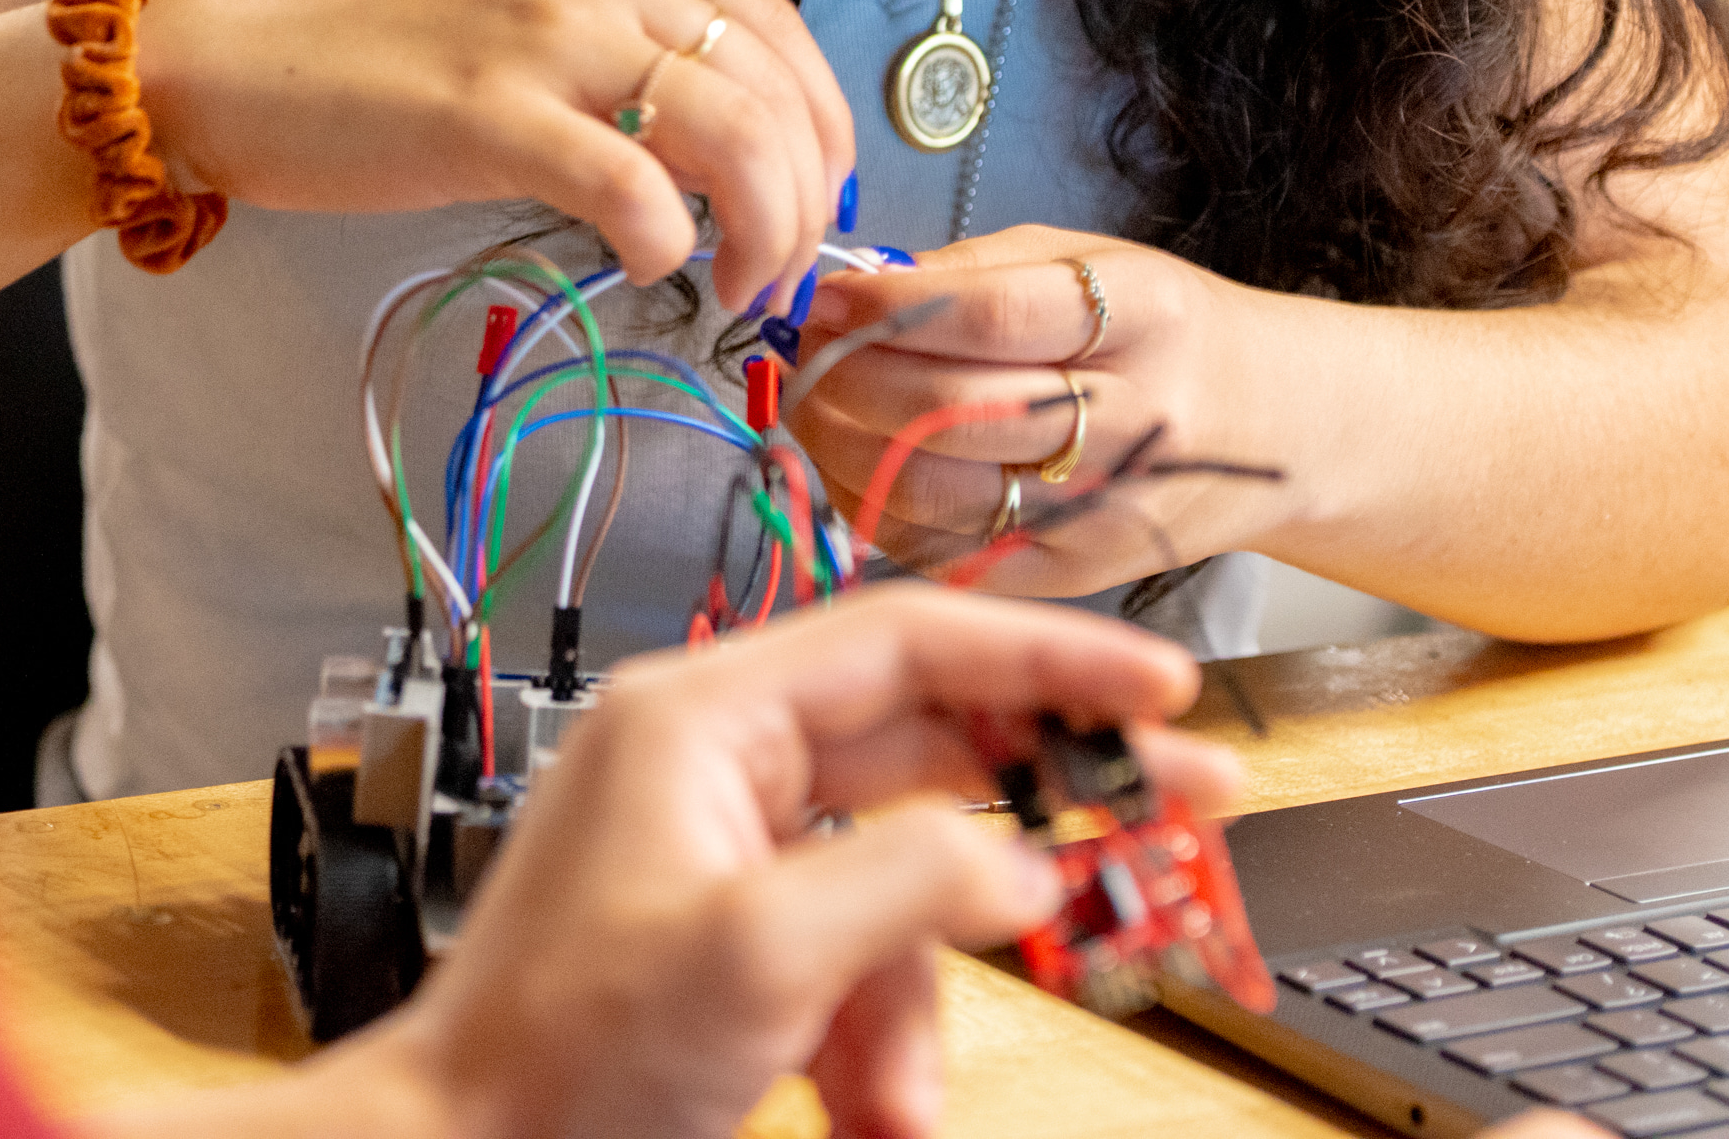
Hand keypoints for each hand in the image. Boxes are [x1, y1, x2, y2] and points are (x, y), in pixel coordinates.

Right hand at [136, 0, 854, 306]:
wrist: (230, 57)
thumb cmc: (376, 52)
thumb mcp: (531, 8)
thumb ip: (631, 46)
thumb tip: (735, 149)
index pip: (786, 30)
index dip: (825, 133)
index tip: (812, 209)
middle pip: (780, 90)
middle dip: (806, 204)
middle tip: (776, 281)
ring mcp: (549, 32)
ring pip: (738, 135)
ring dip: (764, 235)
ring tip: (733, 290)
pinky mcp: (492, 113)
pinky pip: (637, 189)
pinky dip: (668, 242)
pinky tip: (644, 267)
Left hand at [356, 585, 1238, 1138]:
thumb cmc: (560, 1050)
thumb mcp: (761, 956)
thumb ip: (909, 879)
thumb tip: (1021, 852)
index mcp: (702, 716)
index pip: (911, 638)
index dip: (1048, 653)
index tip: (1156, 683)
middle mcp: (717, 759)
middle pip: (927, 747)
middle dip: (1039, 815)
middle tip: (1168, 816)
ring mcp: (726, 848)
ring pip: (904, 885)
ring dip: (926, 1004)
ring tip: (898, 1102)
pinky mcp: (735, 931)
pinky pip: (858, 959)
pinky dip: (878, 1043)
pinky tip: (863, 1109)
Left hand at [789, 229, 1298, 597]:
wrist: (1273, 430)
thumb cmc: (1169, 334)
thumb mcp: (1092, 262)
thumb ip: (972, 272)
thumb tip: (854, 287)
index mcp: (1145, 319)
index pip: (991, 318)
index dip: (887, 308)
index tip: (829, 293)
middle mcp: (1134, 422)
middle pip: (948, 414)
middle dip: (844, 379)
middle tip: (803, 349)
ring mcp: (1102, 511)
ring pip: (929, 491)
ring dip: (839, 444)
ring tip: (815, 400)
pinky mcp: (1071, 575)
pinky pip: (938, 549)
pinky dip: (872, 503)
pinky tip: (857, 459)